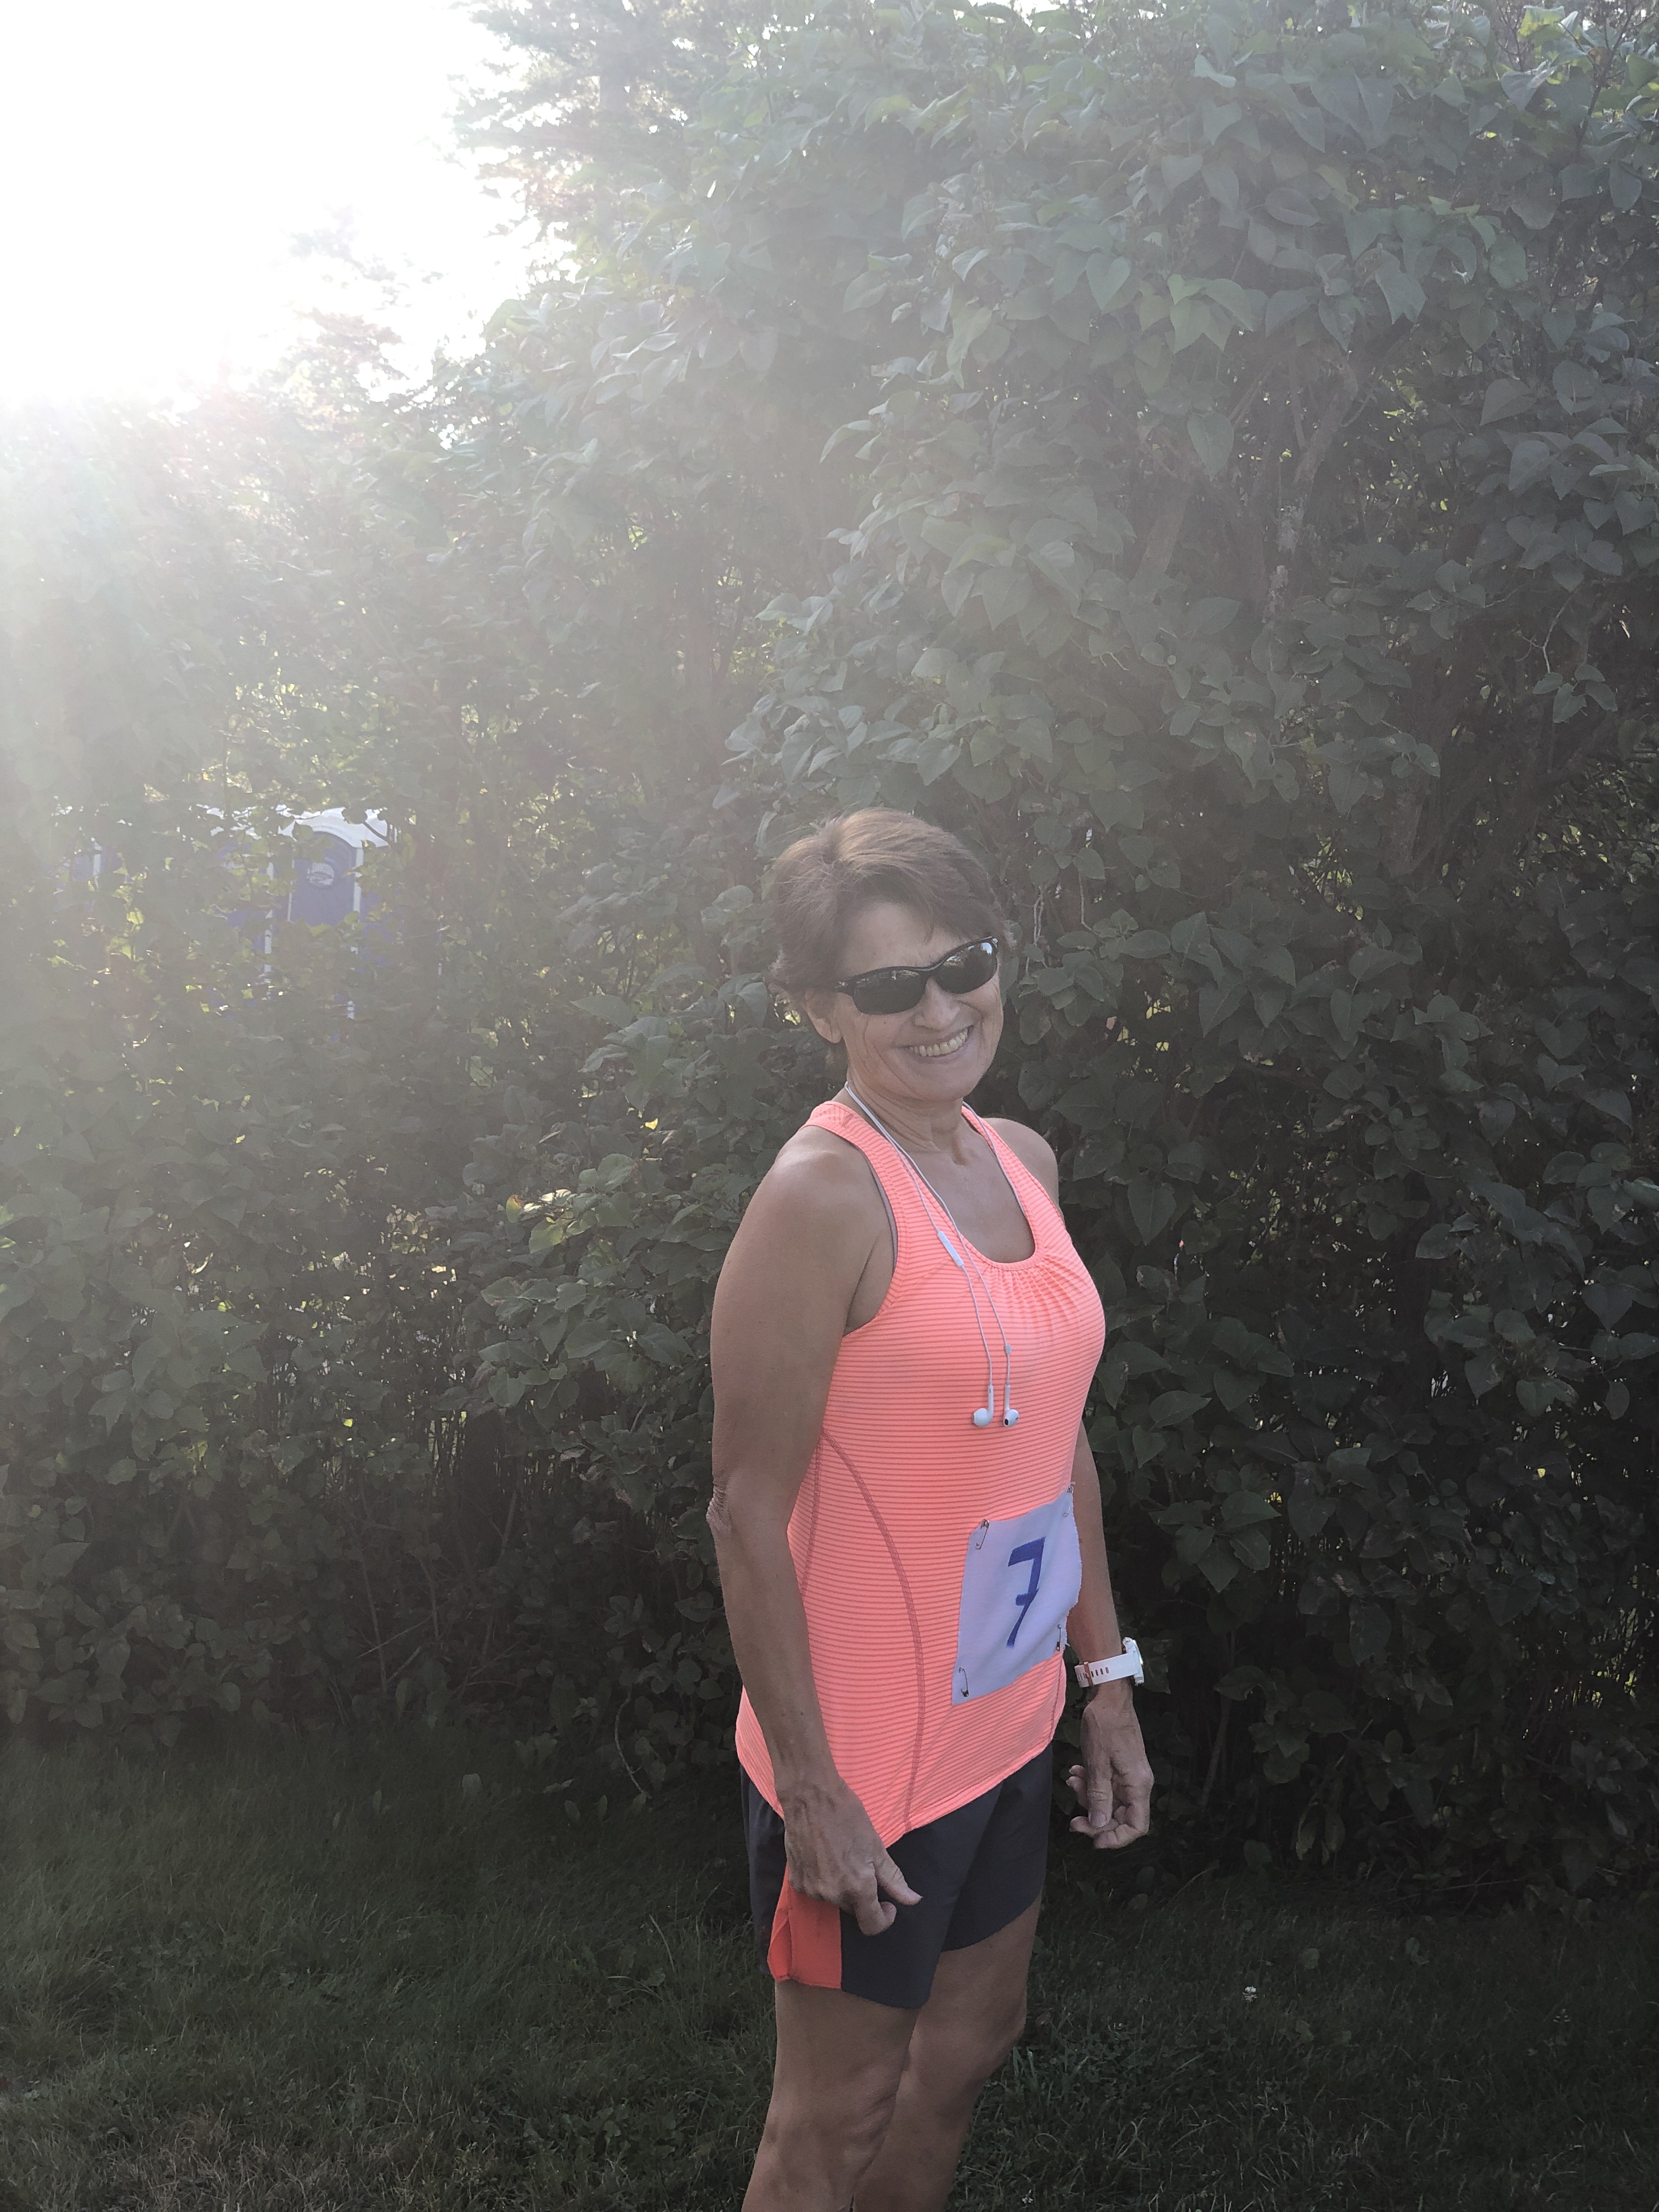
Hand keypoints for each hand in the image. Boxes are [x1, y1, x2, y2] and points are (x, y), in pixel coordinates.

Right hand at [779, 1776, 921, 1934]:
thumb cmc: (847, 1816)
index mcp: (857, 1888)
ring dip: (841, 1887)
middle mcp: (832, 1895)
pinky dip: (822, 1880)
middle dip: (862, 1895)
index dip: (884, 1918)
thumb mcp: (876, 1846)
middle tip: (862, 1865)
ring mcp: (811, 1889)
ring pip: (834, 1898)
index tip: (888, 1903)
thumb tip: (913, 1900)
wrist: (810, 1796)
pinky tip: (823, 1857)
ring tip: (840, 1856)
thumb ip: (893, 1879)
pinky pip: (815, 1889)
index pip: (872, 1925)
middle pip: (853, 1910)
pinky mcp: (796, 1881)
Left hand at [1067, 1685, 1152, 1849]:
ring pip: (1109, 1802)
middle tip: (1073, 1821)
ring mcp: (1128, 1776)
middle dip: (1096, 1820)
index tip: (1093, 1841)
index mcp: (1138, 1786)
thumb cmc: (1105, 1726)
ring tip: (1072, 1782)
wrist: (1108, 1696)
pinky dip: (1090, 1784)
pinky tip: (1075, 1773)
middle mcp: (1137, 1784)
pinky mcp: (1118, 1767)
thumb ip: (1099, 1796)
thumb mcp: (1098, 1763)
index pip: (1136, 1826)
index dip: (1116, 1838)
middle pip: (1120, 1817)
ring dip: (1089, 1798)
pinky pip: (1106, 1786)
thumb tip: (1099, 1826)